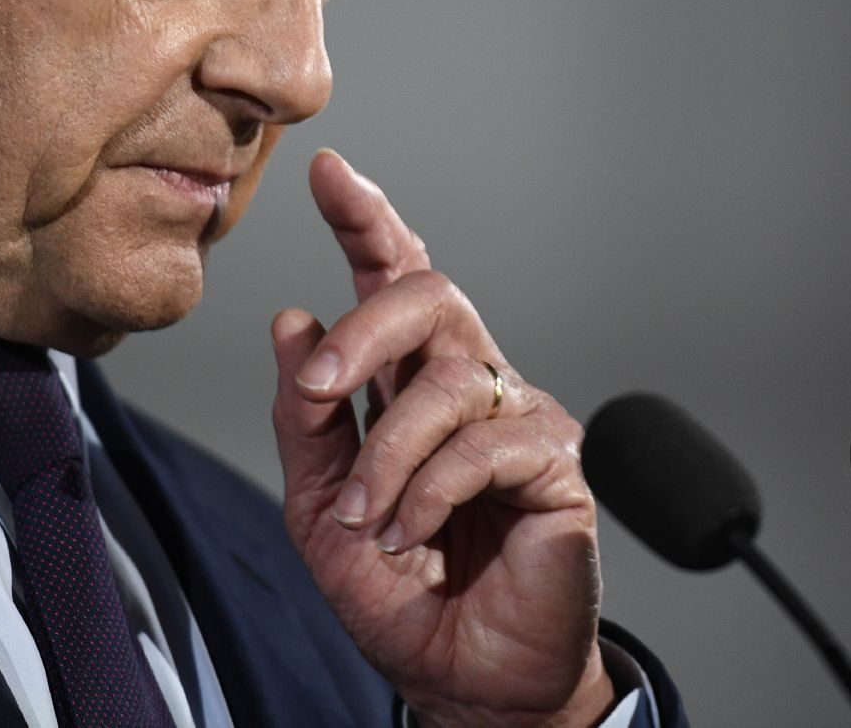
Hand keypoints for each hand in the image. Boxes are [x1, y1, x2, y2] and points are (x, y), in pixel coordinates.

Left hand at [270, 150, 614, 727]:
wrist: (463, 681)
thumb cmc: (402, 595)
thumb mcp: (321, 508)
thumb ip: (305, 420)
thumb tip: (292, 319)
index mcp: (414, 382)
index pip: (394, 280)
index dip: (367, 221)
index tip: (328, 173)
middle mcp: (472, 384)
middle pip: (432, 295)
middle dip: (366, 330)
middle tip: (322, 387)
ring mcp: (520, 418)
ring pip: (449, 381)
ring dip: (386, 456)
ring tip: (369, 521)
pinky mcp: (558, 464)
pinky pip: (485, 444)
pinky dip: (430, 490)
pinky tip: (410, 534)